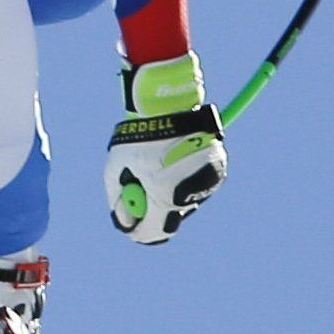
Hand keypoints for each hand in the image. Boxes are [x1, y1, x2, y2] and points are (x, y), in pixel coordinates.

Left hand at [105, 53, 225, 243]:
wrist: (168, 101)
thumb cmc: (137, 135)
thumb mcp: (116, 167)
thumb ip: (119, 199)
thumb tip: (126, 220)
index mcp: (165, 195)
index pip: (154, 233)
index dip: (140, 231)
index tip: (131, 224)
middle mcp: (190, 193)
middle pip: (171, 219)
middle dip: (155, 210)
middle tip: (141, 194)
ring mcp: (208, 181)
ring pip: (185, 201)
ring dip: (170, 193)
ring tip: (158, 164)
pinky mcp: (217, 167)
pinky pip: (197, 184)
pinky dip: (184, 178)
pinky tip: (174, 158)